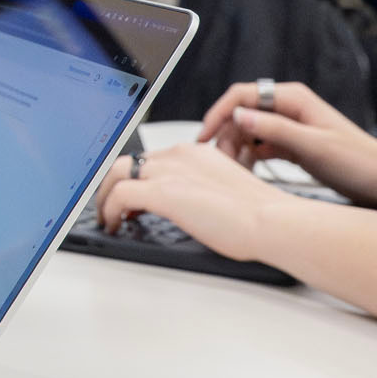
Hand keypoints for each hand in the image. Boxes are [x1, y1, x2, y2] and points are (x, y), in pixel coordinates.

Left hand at [96, 142, 283, 260]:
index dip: (136, 177)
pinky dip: (108, 210)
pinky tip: (112, 225)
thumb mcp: (223, 193)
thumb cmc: (259, 215)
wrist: (271, 220)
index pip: (152, 158)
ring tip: (106, 218)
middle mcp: (180, 155)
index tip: (131, 196)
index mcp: (196, 153)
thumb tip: (188, 207)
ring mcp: (170, 171)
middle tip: (110, 206)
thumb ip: (201, 191)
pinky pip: (119, 195)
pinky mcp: (163, 192)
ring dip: (105, 196)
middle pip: (129, 161)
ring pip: (117, 173)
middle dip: (113, 183)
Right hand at [196, 78, 376, 204]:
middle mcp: (289, 109)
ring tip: (232, 171)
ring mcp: (290, 127)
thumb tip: (239, 116)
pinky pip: (260, 147)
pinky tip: (247, 173)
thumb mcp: (313, 145)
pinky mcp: (292, 145)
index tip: (204, 136)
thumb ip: (275, 129)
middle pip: (241, 114)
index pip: (243, 95)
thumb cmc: (358, 161)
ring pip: (248, 132)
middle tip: (219, 163)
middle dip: (225, 136)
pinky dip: (250, 159)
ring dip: (236, 149)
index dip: (219, 113)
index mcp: (293, 99)